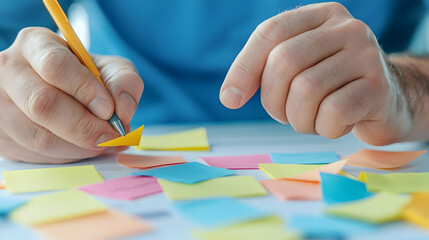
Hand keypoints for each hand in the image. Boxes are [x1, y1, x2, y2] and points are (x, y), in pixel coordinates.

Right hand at [0, 27, 142, 162]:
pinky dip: (67, 157)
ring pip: (38, 136)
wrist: (62, 91)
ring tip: (103, 143)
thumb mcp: (110, 69)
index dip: (84, 90)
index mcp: (35, 44)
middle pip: (42, 104)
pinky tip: (83, 148)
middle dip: (84, 127)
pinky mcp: (0, 137)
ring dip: (79, 147)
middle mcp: (9, 70)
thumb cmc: (86, 77)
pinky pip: (35, 156)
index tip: (108, 109)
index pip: (55, 65)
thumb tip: (123, 110)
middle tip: (111, 136)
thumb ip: (124, 82)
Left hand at [220, 2, 410, 144]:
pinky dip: (324, 128)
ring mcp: (366, 55)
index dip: (243, 68)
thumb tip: (230, 96)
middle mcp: (346, 28)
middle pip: (284, 61)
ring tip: (313, 120)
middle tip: (284, 114)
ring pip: (306, 90)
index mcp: (321, 16)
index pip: (270, 32)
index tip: (230, 100)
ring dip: (299, 119)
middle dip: (273, 100)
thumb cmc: (333, 87)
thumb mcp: (299, 68)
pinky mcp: (379, 87)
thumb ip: (265, 69)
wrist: (388, 103)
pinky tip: (336, 125)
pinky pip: (332, 112)